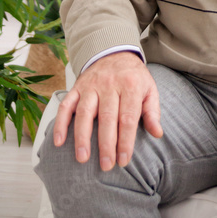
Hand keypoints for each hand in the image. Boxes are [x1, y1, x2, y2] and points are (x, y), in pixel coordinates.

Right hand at [52, 51, 162, 171]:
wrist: (115, 52)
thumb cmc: (134, 77)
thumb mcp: (149, 89)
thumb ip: (152, 112)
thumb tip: (157, 133)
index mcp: (131, 85)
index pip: (128, 117)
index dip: (126, 140)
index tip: (123, 160)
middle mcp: (110, 84)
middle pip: (107, 117)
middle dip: (106, 144)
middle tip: (106, 165)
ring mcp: (91, 85)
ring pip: (85, 112)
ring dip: (82, 136)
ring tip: (82, 158)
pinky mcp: (77, 87)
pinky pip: (66, 105)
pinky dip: (61, 123)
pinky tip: (59, 142)